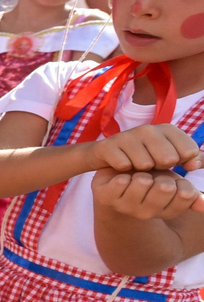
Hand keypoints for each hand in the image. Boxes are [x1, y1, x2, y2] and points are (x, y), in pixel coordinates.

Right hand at [89, 123, 203, 173]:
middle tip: (150, 166)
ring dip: (141, 173)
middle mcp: (148, 129)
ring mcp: (127, 136)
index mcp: (168, 129)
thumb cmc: (145, 159)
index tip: (169, 162)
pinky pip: (124, 166)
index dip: (180, 163)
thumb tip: (197, 164)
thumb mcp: (172, 158)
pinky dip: (123, 172)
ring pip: (145, 164)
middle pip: (169, 159)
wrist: (106, 159)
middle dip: (160, 169)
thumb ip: (193, 159)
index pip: (189, 151)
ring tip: (135, 167)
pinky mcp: (107, 146)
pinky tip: (120, 168)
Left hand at [91, 167, 203, 219]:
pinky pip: (120, 182)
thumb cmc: (151, 178)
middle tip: (151, 175)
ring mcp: (125, 207)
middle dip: (161, 174)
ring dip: (141, 172)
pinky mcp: (105, 198)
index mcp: (167, 210)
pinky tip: (121, 176)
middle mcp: (147, 214)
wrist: (116, 177)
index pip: (185, 194)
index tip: (170, 181)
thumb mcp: (174, 181)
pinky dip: (123, 174)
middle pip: (165, 187)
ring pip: (143, 182)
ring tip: (136, 175)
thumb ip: (191, 191)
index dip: (179, 181)